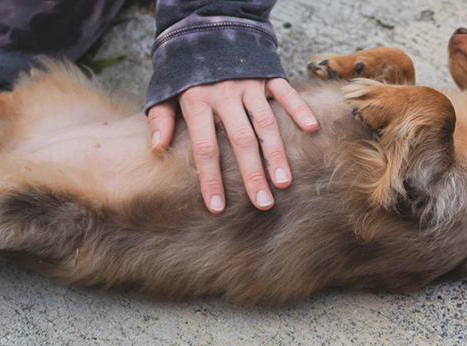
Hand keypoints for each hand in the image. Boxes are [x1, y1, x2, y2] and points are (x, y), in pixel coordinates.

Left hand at [147, 78, 317, 213]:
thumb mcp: (164, 90)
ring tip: (283, 182)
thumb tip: (156, 148)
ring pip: (265, 123)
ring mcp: (249, 85)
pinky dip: (298, 110)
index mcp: (197, 102)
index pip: (205, 148)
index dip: (210, 179)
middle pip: (240, 141)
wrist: (207, 26)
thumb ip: (161, 118)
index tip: (217, 206)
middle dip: (252, 175)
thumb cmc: (185, 68)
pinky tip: (310, 129)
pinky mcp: (267, 74)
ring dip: (276, 154)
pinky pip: (285, 94)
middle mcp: (224, 95)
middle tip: (262, 204)